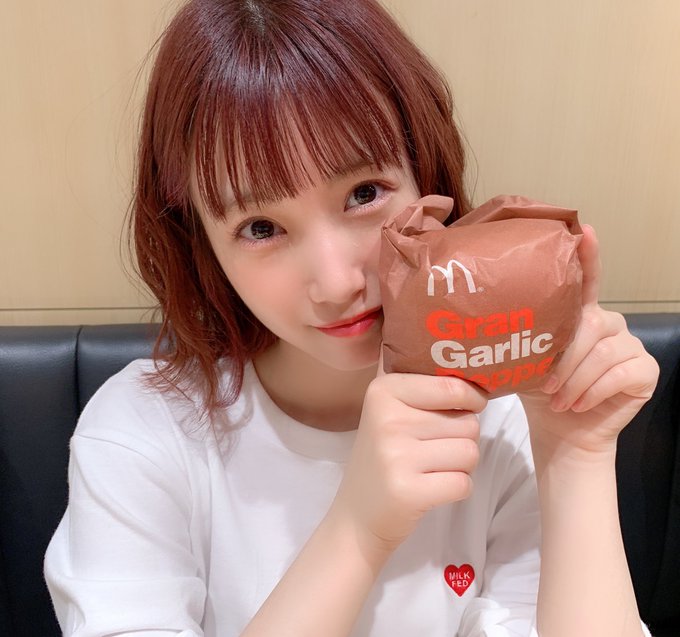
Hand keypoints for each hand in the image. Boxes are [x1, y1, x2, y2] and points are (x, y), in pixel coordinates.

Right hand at [331, 367, 486, 553]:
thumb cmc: (384, 458)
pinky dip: (457, 489)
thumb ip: (425, 391)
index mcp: (383, 391)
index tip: (465, 408)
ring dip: (461, 465)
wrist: (356, 517)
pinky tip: (431, 489)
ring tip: (431, 469)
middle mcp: (387, 419)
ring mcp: (396, 456)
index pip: (452, 386)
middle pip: (467, 422)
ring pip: (470, 452)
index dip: (471, 399)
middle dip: (461, 439)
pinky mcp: (408, 491)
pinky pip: (464, 483)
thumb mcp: (390, 413)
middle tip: (432, 451)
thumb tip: (479, 375)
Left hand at [519, 225, 658, 455]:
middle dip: (565, 358)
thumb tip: (490, 325)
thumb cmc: (542, 394)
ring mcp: (631, 345)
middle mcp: (609, 323)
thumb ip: (526, 339)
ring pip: (603, 352)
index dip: (588, 255)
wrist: (563, 432)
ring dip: (575, 379)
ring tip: (559, 400)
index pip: (587, 281)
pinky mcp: (645, 369)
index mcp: (580, 316)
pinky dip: (593, 391)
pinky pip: (619, 373)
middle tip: (546, 386)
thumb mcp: (528, 363)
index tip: (584, 230)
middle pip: (590, 324)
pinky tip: (578, 405)